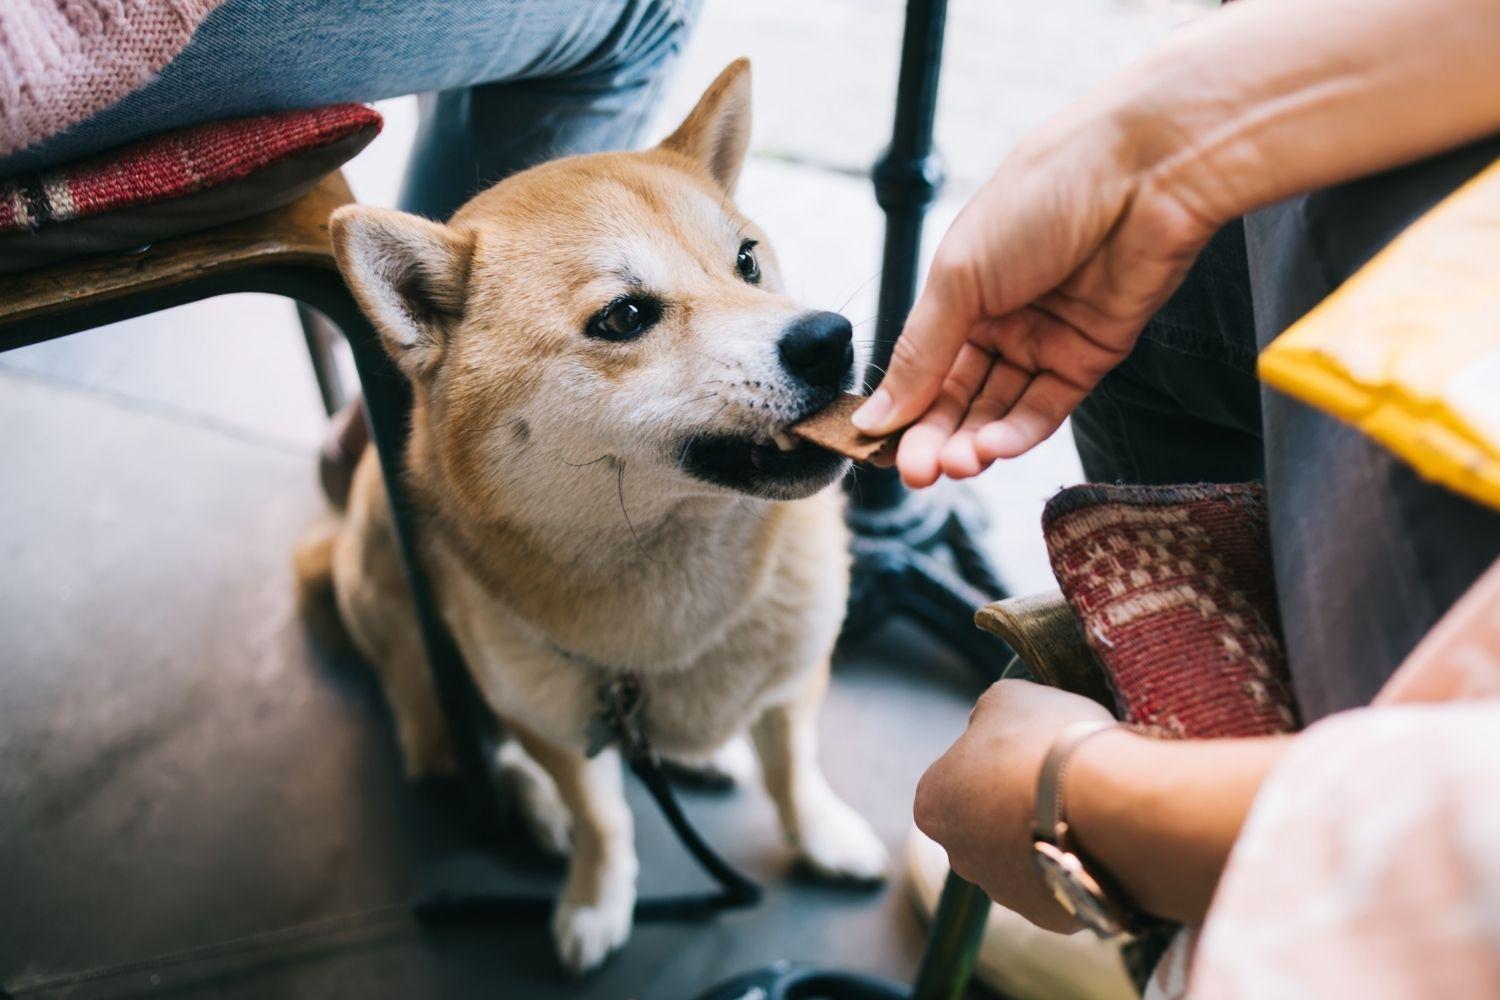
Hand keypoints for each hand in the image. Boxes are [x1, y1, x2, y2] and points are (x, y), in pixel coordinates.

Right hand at [853, 84, 1220, 487]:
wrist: (1143, 173)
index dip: (900, 410)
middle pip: (958, 396)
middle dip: (934, 436)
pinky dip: (1017, 433)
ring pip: (1000, 409)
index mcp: (959, 291)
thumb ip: (920, 354)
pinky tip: (992, 447)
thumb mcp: (959, 278)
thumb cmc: (1042, 197)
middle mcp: (1000, 317)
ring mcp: (1046, 338)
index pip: (921, 366)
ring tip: (955, 464)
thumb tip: (874, 415)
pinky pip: (1047, 407)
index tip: (876, 448)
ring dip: (973, 442)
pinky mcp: (1092, 354)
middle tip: (916, 471)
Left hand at [914, 680, 1114, 932]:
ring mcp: (1006, 892)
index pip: (954, 778)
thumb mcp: (1008, 698)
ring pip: (1026, 856)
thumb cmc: (1046, 743)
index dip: (992, 759)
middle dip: (1015, 803)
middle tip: (1057, 777)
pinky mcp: (1051, 915)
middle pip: (986, 823)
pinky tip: (1101, 836)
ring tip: (1088, 804)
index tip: (1025, 748)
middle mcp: (959, 857)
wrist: (1108, 806)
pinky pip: (1064, 882)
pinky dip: (1080, 862)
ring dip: (1048, 833)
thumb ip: (987, 714)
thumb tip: (987, 722)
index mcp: (934, 804)